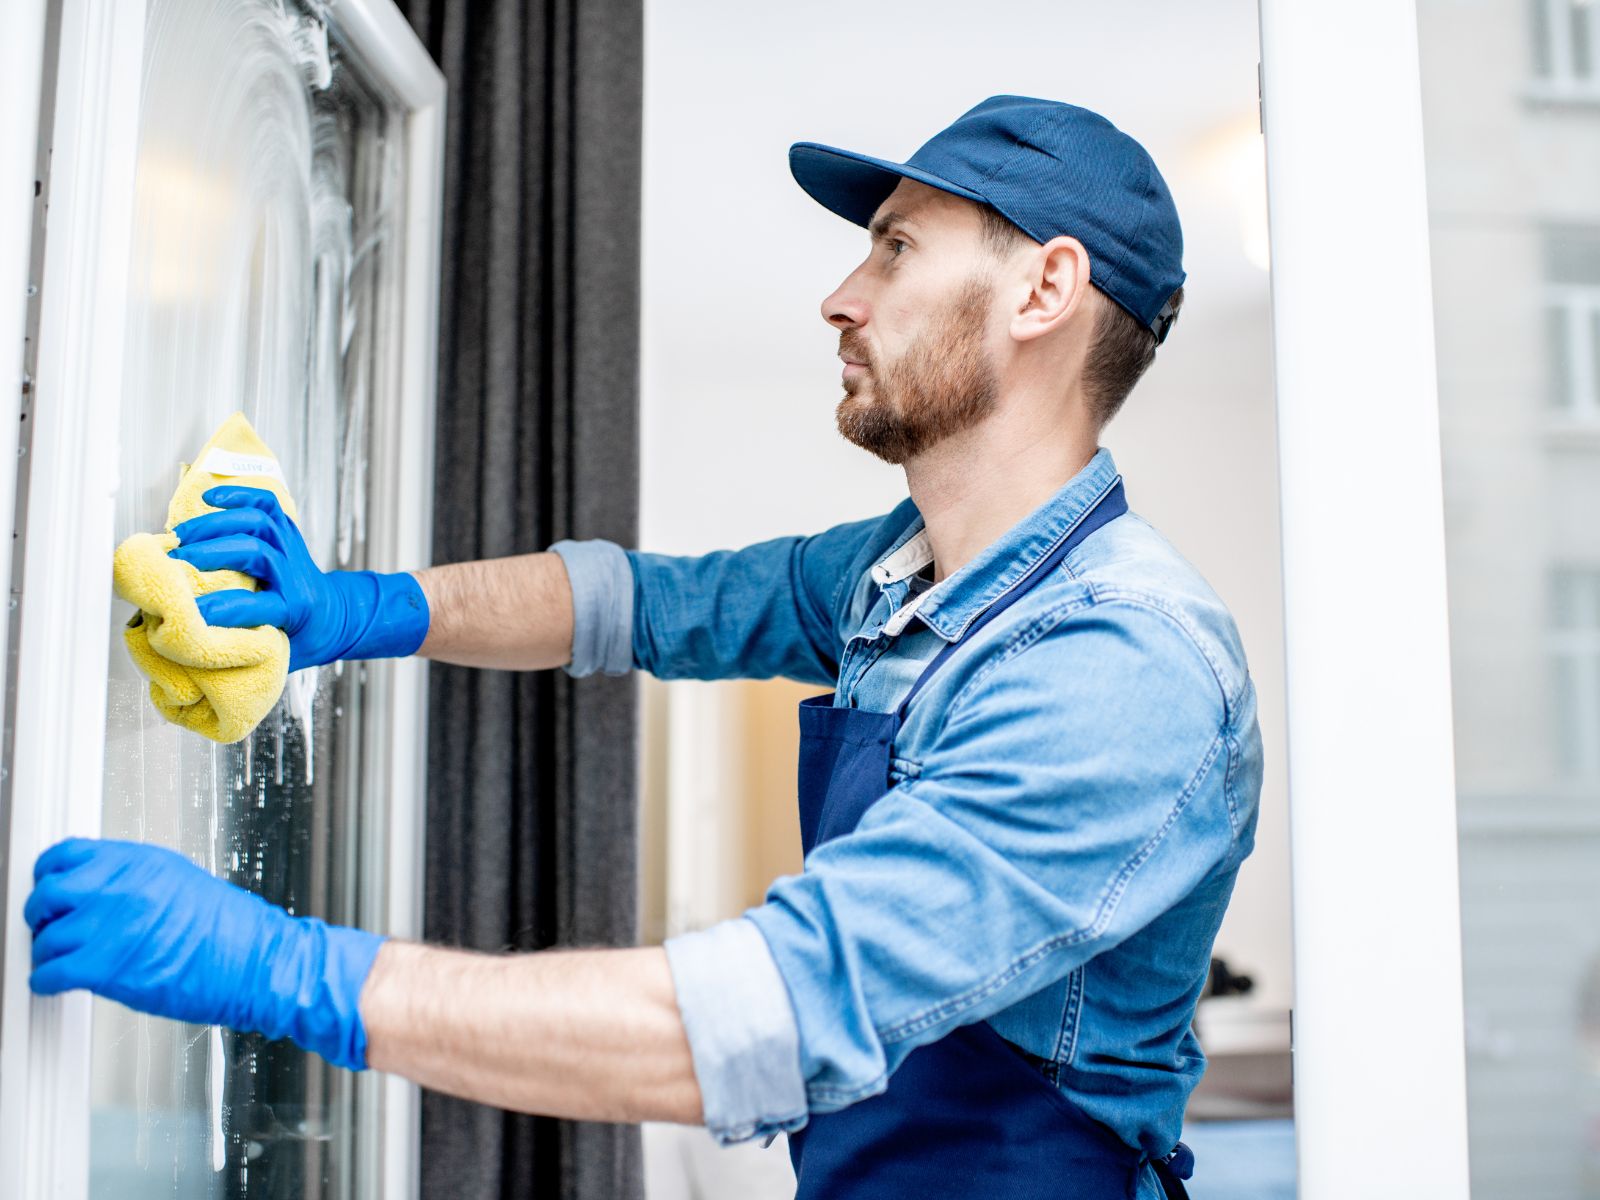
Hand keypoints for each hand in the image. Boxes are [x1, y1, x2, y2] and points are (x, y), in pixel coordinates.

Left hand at [26, 837, 384, 1070]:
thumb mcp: (180, 883)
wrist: (256, 962)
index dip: (49, 875)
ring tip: (62, 962)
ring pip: (44, 938)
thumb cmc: (230, 932)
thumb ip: (132, 881)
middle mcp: (121, 886)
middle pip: (47, 893)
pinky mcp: (106, 966)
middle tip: (50, 930)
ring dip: (47, 954)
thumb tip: (95, 891)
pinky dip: (46, 982)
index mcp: (140, 861)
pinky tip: (60, 984)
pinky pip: (49, 973)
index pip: (65, 854)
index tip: (50, 889)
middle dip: (43, 916)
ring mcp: (111, 924)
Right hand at [168, 486, 428, 670]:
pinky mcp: (287, 532)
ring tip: (180, 536)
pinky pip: (267, 503)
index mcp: (295, 610)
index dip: (221, 609)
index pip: (258, 605)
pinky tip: (210, 498)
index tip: (187, 614)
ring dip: (215, 525)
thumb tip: (188, 657)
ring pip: (258, 522)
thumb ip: (240, 653)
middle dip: (212, 554)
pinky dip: (239, 495)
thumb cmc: (300, 640)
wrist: (334, 617)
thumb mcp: (276, 656)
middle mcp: (295, 575)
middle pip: (256, 552)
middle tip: (175, 563)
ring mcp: (293, 549)